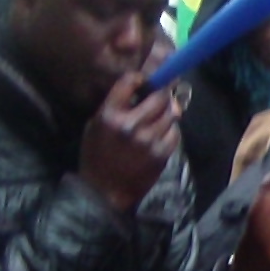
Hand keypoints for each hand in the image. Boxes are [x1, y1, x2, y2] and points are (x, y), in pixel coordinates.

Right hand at [80, 73, 179, 212]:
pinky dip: (171, 130)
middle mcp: (131, 125)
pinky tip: (162, 133)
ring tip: (161, 115)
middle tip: (162, 95)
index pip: (129, 81)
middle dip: (162, 94)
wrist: (104, 192)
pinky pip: (175, 133)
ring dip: (168, 112)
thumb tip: (140, 94)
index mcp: (110, 116)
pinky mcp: (161, 154)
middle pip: (158, 96)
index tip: (144, 81)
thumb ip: (115, 108)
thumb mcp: (95, 127)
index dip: (140, 78)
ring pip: (170, 114)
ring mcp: (149, 140)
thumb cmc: (96, 157)